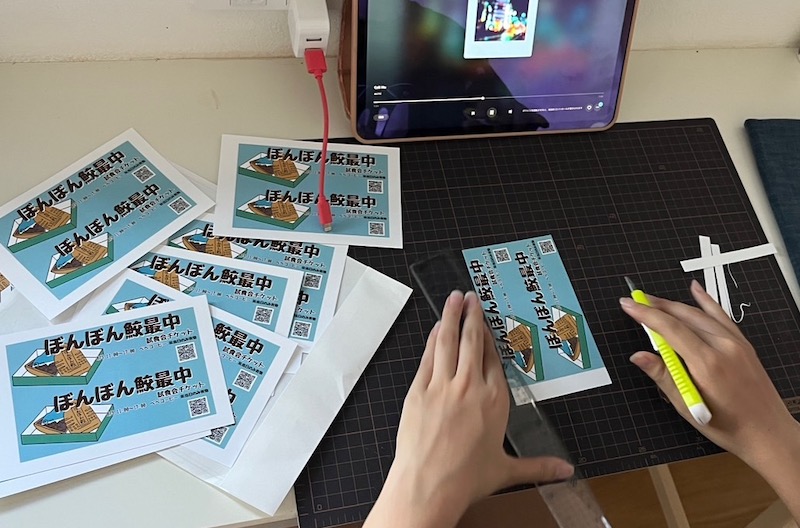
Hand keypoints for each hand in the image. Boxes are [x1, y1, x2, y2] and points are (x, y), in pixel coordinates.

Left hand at [364, 290, 573, 527]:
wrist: (428, 486)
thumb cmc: (466, 480)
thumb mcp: (506, 471)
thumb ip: (539, 466)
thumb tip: (567, 471)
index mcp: (495, 401)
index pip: (495, 360)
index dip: (491, 339)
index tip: (489, 323)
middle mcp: (471, 387)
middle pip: (472, 342)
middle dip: (472, 316)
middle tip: (471, 297)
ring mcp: (443, 385)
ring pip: (448, 341)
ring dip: (451, 316)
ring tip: (454, 298)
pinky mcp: (419, 390)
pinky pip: (428, 356)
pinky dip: (432, 339)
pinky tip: (435, 328)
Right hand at [620, 279, 798, 466]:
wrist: (768, 433)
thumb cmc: (730, 426)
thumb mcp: (688, 406)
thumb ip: (663, 376)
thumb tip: (639, 357)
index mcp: (707, 363)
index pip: (669, 328)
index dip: (645, 314)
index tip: (628, 305)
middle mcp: (724, 347)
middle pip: (684, 316)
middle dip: (656, 306)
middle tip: (635, 300)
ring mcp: (736, 343)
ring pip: (700, 314)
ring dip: (674, 304)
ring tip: (654, 300)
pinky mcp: (743, 344)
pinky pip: (721, 315)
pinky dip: (706, 302)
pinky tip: (695, 290)